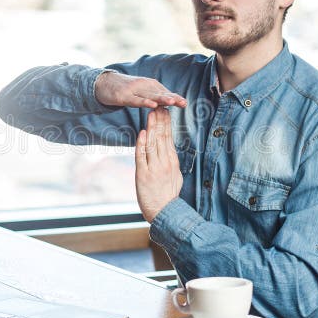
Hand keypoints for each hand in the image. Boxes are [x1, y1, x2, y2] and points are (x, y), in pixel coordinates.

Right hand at [95, 71, 186, 108]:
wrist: (102, 83)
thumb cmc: (123, 89)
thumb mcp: (140, 91)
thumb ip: (153, 95)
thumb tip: (169, 100)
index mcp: (147, 85)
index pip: (163, 91)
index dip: (174, 97)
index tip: (185, 103)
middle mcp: (142, 85)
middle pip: (159, 93)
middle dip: (172, 98)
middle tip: (183, 103)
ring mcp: (132, 90)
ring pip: (149, 96)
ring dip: (161, 99)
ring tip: (172, 102)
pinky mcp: (123, 96)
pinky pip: (135, 100)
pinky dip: (144, 102)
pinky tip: (152, 105)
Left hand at [135, 108, 182, 222]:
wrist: (165, 212)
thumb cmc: (168, 195)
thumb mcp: (175, 176)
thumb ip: (170, 162)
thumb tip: (168, 150)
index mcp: (172, 162)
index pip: (169, 138)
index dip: (166, 124)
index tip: (164, 112)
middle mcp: (165, 163)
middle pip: (161, 138)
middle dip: (159, 121)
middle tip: (158, 106)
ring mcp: (154, 168)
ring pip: (153, 144)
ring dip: (151, 128)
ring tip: (151, 114)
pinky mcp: (143, 175)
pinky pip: (142, 157)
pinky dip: (142, 144)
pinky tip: (142, 133)